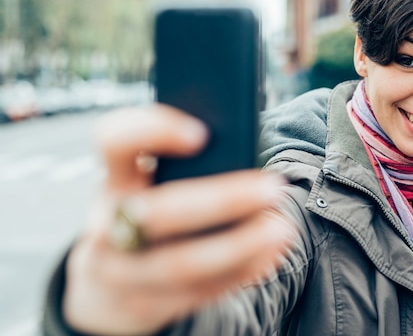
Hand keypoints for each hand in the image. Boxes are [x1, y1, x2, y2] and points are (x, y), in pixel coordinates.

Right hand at [62, 104, 293, 335]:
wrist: (105, 289)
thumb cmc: (146, 216)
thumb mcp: (148, 188)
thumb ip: (185, 168)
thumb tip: (242, 153)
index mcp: (114, 180)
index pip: (115, 142)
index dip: (154, 131)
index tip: (202, 134)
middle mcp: (107, 225)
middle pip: (160, 211)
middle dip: (223, 200)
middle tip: (272, 188)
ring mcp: (121, 272)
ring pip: (182, 263)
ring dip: (241, 245)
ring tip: (282, 229)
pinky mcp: (144, 306)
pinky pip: (198, 292)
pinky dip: (240, 272)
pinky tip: (269, 255)